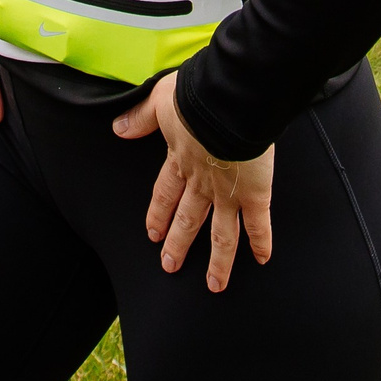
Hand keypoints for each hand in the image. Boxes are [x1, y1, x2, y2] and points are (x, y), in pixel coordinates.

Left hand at [114, 72, 274, 292]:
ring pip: (221, 233)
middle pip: (188, 220)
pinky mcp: (254, 192)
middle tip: (170, 266)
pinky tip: (262, 258)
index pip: (165, 193)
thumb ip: (141, 117)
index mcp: (182, 159)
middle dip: (178, 245)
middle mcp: (202, 182)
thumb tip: (118, 128)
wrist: (228, 101)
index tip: (152, 232)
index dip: (158, 213)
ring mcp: (228, 191)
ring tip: (215, 284)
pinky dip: (261, 241)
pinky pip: (258, 222)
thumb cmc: (197, 96)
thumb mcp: (160, 101)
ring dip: (218, 260)